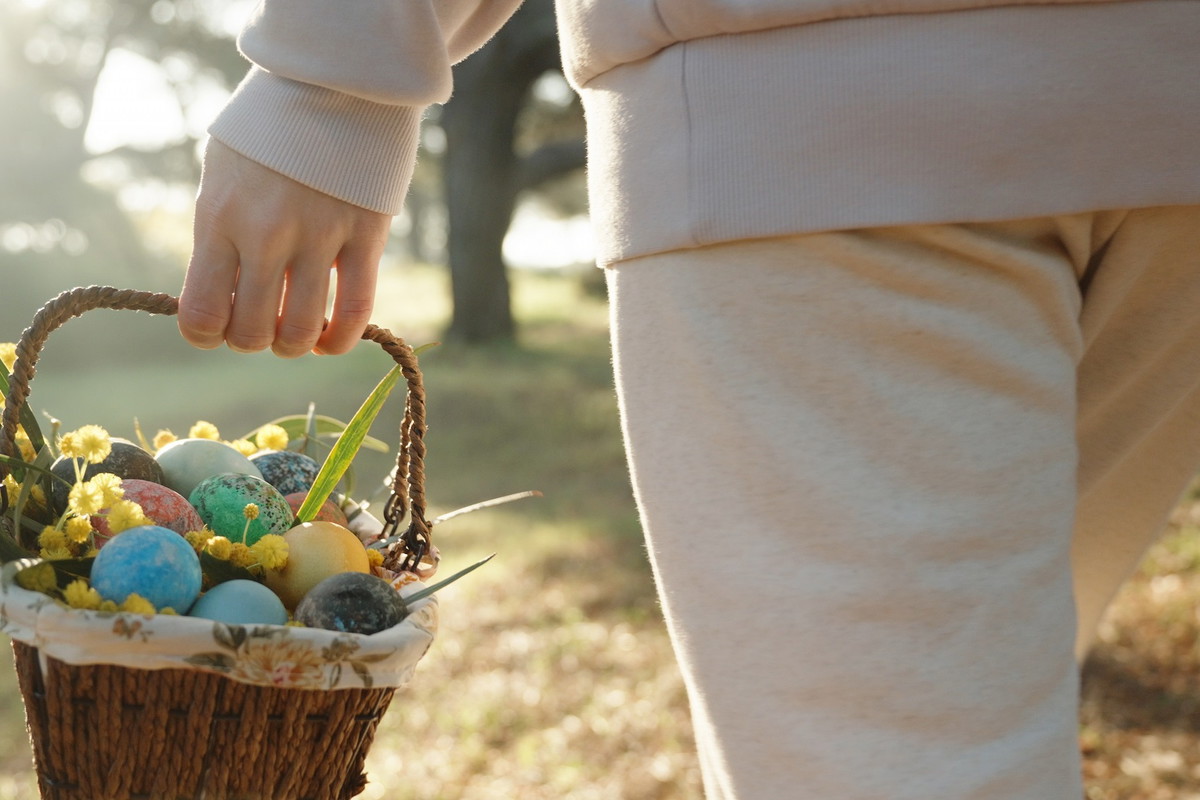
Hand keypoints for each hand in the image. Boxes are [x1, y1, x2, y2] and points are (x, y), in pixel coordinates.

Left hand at [179, 139, 392, 356]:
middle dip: (252, 341)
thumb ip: (216, 235)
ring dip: (295, 345)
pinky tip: (331, 340)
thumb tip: (221, 296)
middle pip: (251, 331)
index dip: (206, 335)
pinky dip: (341, 339)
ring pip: (301, 330)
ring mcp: (319, 237)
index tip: (217, 327)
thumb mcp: (220, 175)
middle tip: (261, 326)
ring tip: (297, 332)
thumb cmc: (268, 134)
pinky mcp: (365, 236)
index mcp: (219, 218)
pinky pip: (355, 310)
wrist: (330, 86)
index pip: (201, 313)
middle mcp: (265, 234)